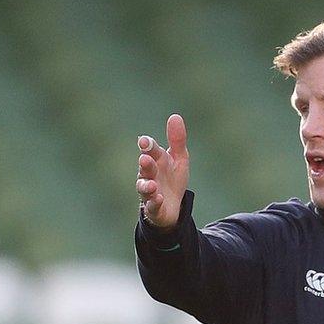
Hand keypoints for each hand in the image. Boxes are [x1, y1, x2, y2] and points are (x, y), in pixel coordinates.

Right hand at [136, 113, 189, 229]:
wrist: (173, 206)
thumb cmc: (172, 179)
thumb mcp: (179, 159)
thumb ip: (177, 140)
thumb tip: (175, 116)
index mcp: (156, 161)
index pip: (150, 151)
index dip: (147, 146)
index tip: (144, 141)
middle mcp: (149, 175)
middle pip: (145, 168)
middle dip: (145, 164)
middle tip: (145, 159)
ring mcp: (150, 192)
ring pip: (144, 188)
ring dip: (146, 185)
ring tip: (151, 185)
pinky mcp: (154, 208)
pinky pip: (152, 205)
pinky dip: (154, 202)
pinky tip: (159, 198)